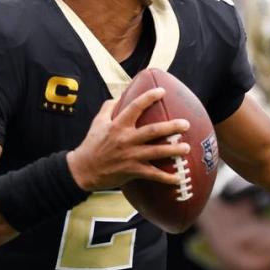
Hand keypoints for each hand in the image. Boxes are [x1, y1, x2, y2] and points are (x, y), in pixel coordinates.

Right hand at [67, 87, 190, 190]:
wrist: (82, 170)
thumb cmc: (91, 144)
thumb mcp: (98, 122)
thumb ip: (109, 107)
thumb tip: (121, 94)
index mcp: (118, 125)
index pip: (135, 107)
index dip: (148, 98)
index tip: (162, 91)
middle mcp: (126, 139)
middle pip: (152, 131)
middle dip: (171, 127)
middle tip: (186, 124)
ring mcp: (130, 156)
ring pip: (156, 152)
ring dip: (173, 150)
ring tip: (187, 147)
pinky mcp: (132, 171)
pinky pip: (152, 175)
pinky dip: (166, 177)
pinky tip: (178, 178)